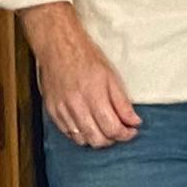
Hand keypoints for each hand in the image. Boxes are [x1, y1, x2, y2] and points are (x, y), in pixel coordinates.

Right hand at [28, 16, 140, 147]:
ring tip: (103, 128)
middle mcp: (76, 105)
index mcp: (94, 95)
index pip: (112, 128)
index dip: (125, 134)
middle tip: (119, 131)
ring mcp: (62, 110)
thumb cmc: (85, 57)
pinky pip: (67, 133)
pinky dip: (80, 134)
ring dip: (96, 139)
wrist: (58, 47)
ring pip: (82, 139)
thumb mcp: (111, 77)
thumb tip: (134, 121)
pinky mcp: (52, 111)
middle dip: (112, 139)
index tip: (131, 131)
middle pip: (97, 139)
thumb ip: (122, 103)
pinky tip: (87, 125)